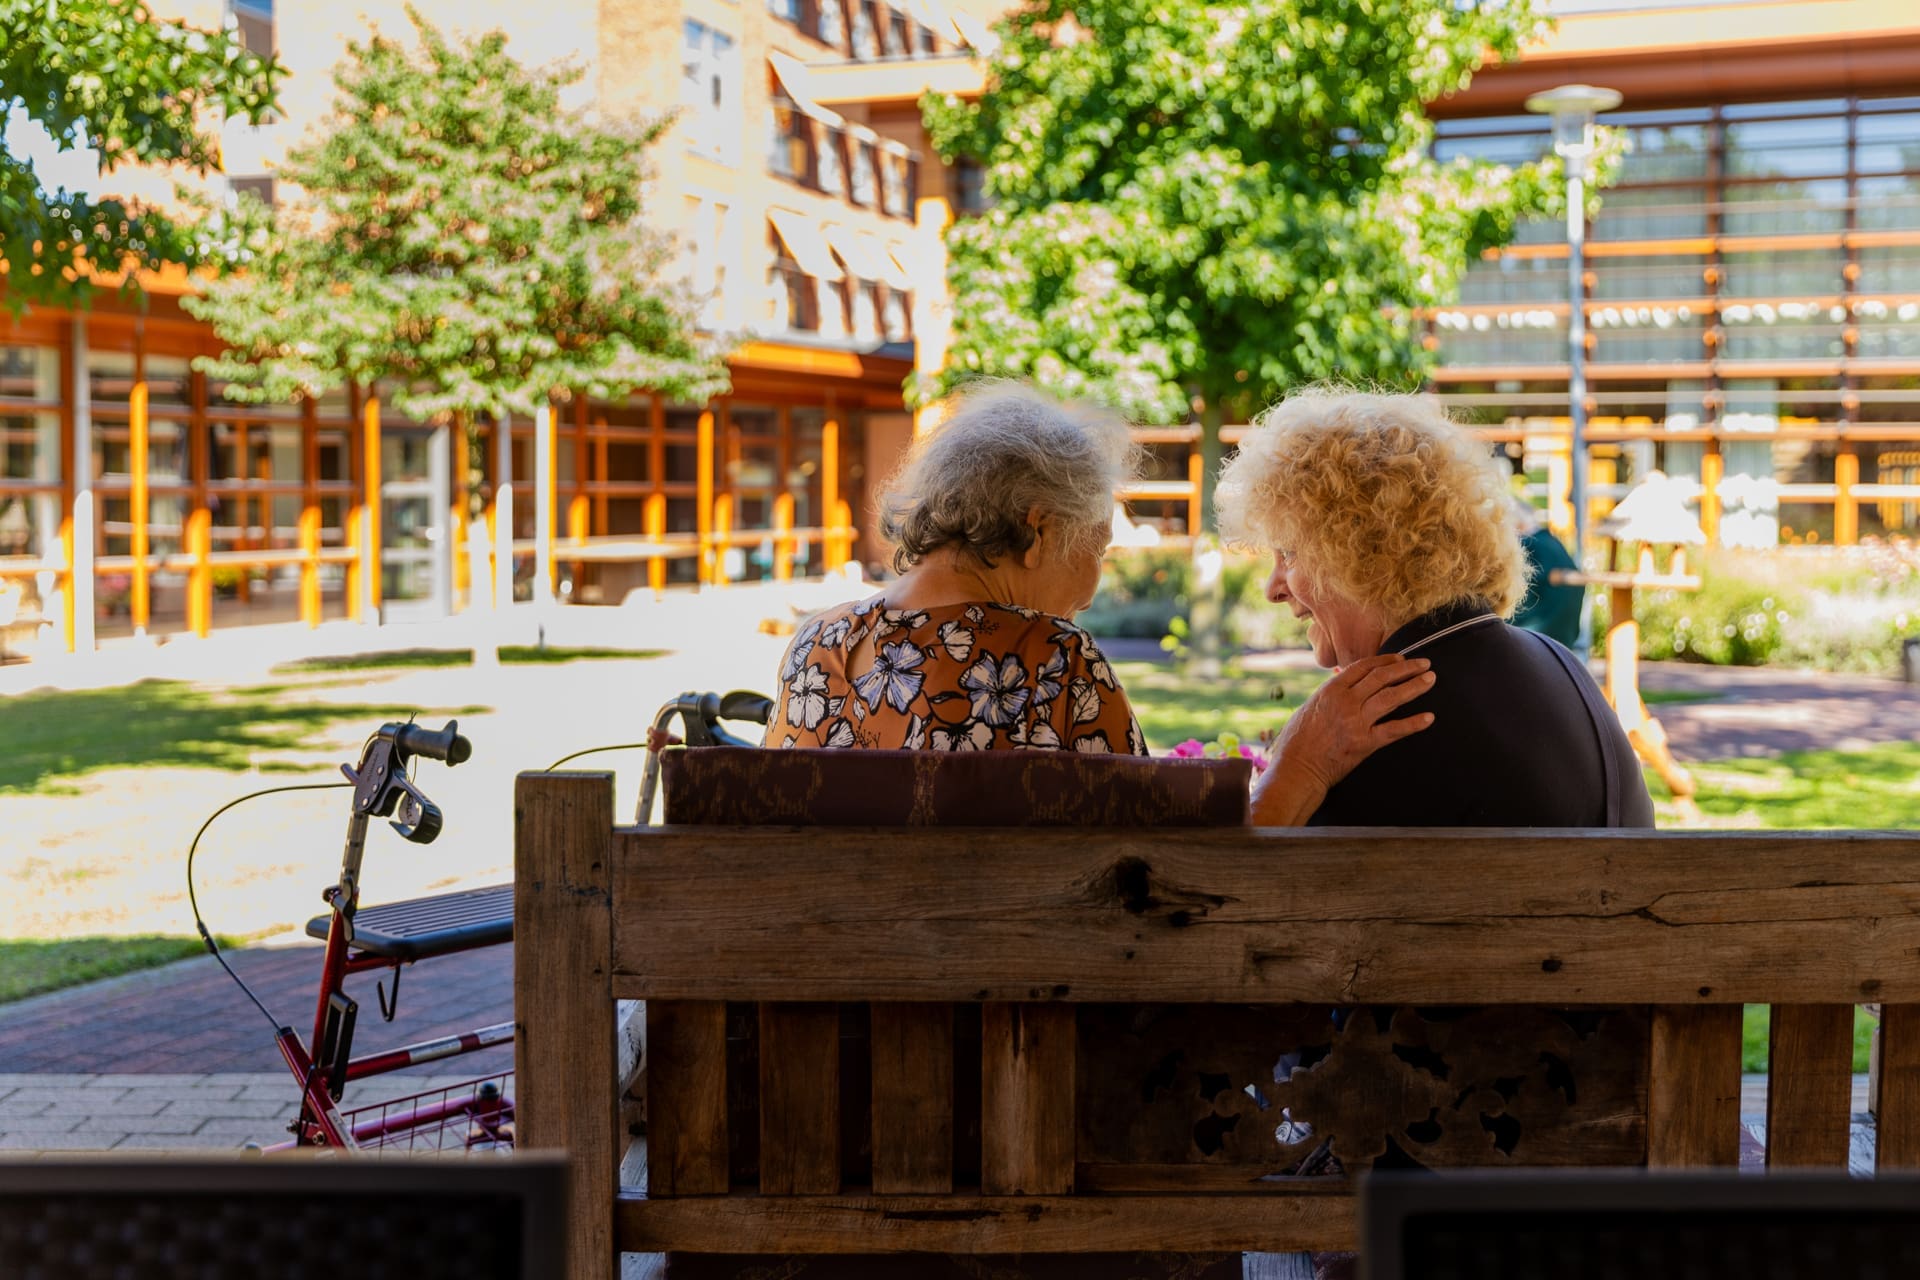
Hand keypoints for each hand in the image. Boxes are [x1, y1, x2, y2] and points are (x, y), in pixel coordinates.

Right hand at [1249, 654, 1435, 824]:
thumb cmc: (1297, 741)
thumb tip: (1346, 684)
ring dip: (1414, 687)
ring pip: (1392, 698)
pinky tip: (1428, 718)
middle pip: (1382, 678)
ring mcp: (1356, 722)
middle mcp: (1346, 702)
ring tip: (1430, 679)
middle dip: (1407, 668)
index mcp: (1331, 690)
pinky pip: (1394, 730)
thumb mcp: (1311, 708)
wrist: (1297, 768)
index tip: (1400, 658)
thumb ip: (1331, 695)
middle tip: (1424, 663)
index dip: (1385, 660)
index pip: (1364, 667)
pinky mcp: (1365, 743)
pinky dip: (1413, 723)